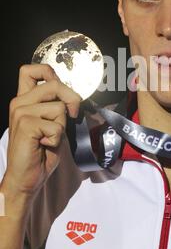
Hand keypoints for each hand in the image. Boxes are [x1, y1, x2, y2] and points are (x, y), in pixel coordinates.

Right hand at [3, 63, 80, 197]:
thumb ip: (56, 106)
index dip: (50, 73)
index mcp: (23, 100)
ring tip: (48, 137)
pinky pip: (57, 125)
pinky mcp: (26, 125)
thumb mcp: (51, 123)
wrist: (26, 178)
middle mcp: (19, 102)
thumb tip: (73, 96)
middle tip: (72, 115)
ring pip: (59, 107)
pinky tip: (44, 145)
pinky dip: (57, 138)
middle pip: (54, 84)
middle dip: (71, 98)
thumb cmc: (40, 152)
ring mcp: (21, 112)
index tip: (61, 90)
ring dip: (61, 126)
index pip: (31, 70)